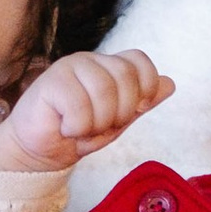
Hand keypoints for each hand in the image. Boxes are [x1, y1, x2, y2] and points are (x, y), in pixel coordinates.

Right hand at [0, 47, 171, 173]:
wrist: (40, 151)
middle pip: (125, 76)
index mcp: (108, 67)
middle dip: (119, 112)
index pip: (139, 60)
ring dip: (97, 123)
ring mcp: (70, 67)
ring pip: (104, 91)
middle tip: (101, 125)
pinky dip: (77, 127)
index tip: (138, 109)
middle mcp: (91, 61)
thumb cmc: (78, 133)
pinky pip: (79, 107)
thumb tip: (170, 83)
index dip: (146, 85)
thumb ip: (140, 103)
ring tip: (82, 128)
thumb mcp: (116, 121)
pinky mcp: (51, 81)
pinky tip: (65, 127)